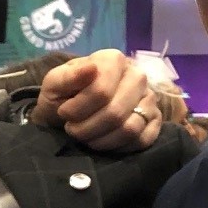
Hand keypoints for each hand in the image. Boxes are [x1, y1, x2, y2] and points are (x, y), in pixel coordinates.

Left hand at [30, 49, 163, 151]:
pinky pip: (142, 140)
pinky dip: (118, 147)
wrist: (68, 113)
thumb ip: (68, 77)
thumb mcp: (53, 84)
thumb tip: (91, 68)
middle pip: (115, 112)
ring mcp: (149, 98)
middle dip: (87, 128)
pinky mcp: (154, 120)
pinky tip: (102, 141)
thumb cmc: (61, 96)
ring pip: (130, 129)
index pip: (101, 91)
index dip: (78, 109)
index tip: (64, 112)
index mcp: (113, 60)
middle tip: (72, 129)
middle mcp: (137, 76)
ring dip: (101, 140)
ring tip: (85, 136)